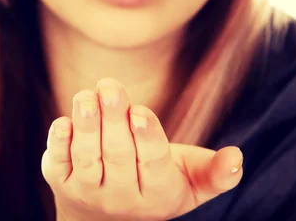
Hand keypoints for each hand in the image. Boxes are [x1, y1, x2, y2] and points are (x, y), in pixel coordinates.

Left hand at [41, 78, 243, 220]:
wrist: (109, 219)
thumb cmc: (157, 185)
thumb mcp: (191, 183)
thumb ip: (215, 173)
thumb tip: (237, 157)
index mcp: (158, 193)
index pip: (153, 163)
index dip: (146, 137)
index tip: (139, 112)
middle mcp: (122, 198)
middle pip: (118, 155)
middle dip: (113, 120)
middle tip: (110, 87)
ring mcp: (89, 193)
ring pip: (88, 158)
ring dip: (86, 126)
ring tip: (87, 95)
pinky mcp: (63, 184)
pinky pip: (58, 164)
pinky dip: (59, 143)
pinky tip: (64, 121)